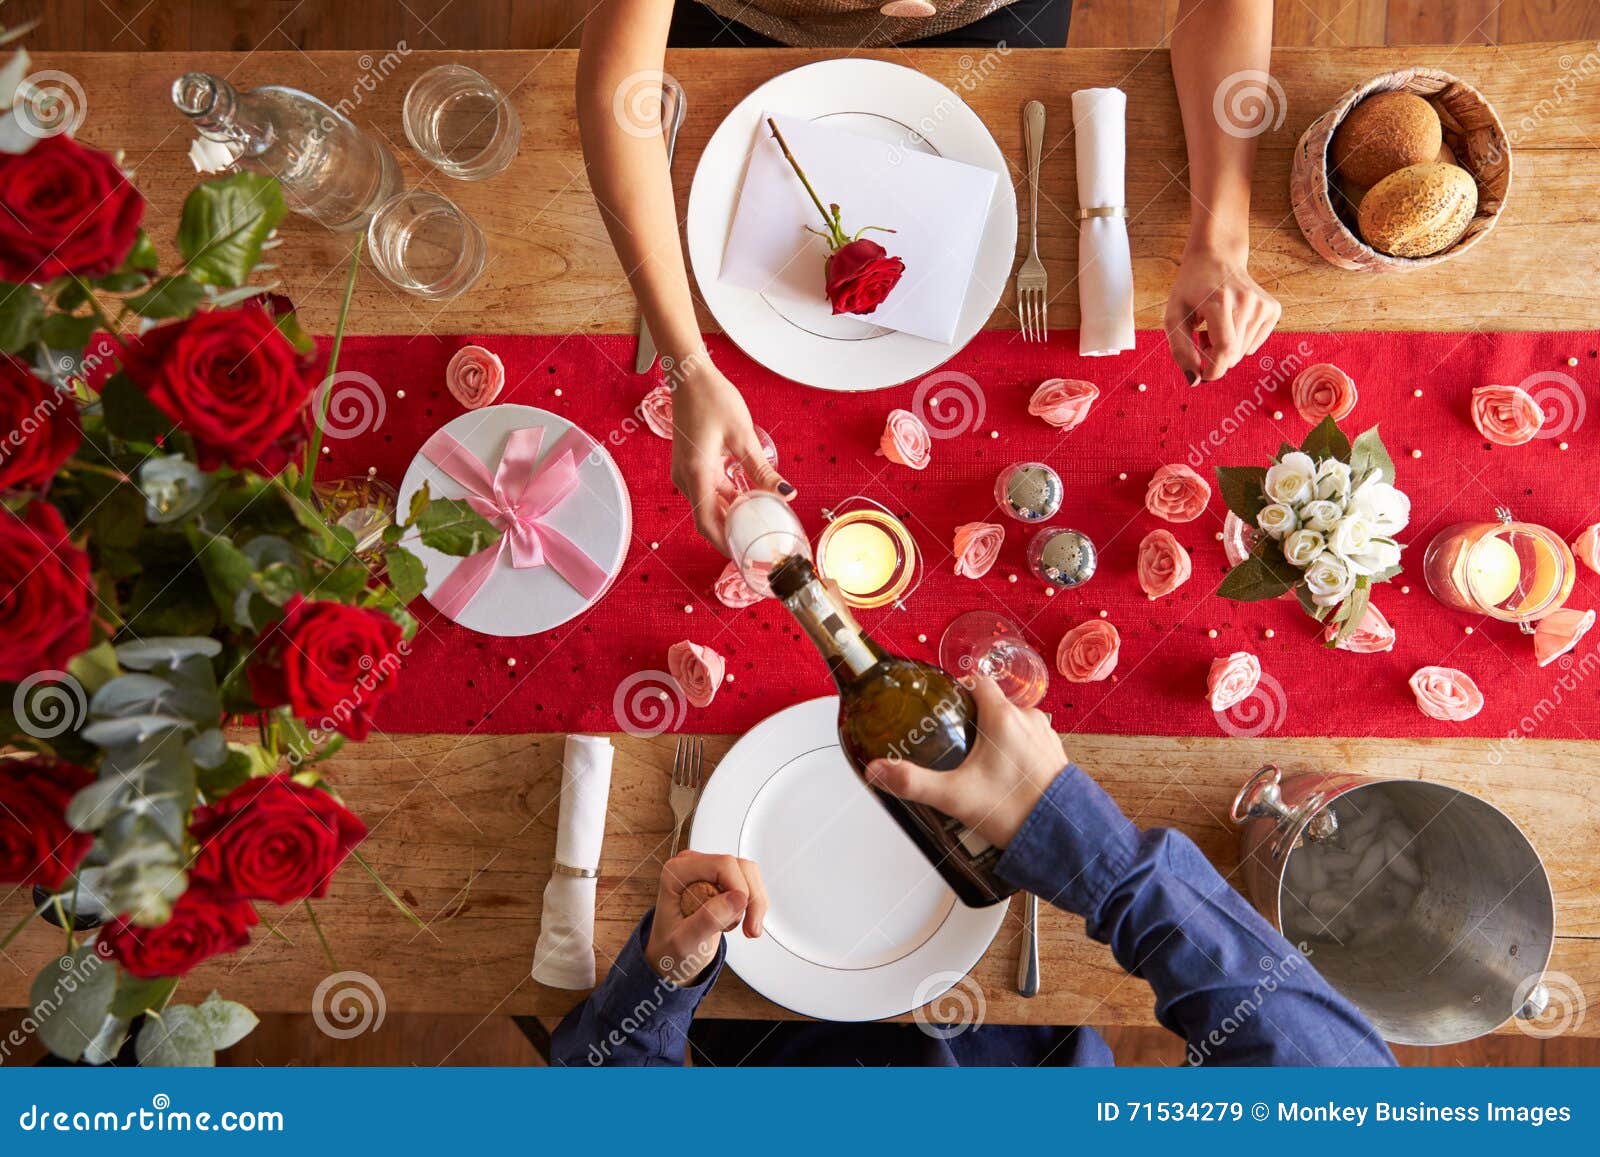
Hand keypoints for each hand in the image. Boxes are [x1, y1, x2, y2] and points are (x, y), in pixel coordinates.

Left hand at [644, 850, 767, 984]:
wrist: (671, 953)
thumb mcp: (684, 942)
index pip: (721, 865)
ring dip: (754, 903)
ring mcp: (708, 871)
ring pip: (749, 873)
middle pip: (738, 867)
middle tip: (748, 928)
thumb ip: (708, 919)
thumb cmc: (670, 947)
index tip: (738, 915)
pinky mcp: (722, 879)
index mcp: (677, 872)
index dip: (738, 888)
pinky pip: (749, 882)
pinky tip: (742, 922)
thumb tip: (738, 898)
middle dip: (750, 899)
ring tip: (743, 927)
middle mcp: (693, 866)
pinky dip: (753, 904)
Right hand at [670, 362, 793, 553]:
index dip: (725, 545)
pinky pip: (709, 491)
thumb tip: (786, 494)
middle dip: (732, 534)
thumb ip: (762, 470)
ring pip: (710, 505)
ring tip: (759, 525)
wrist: (690, 376)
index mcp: (696, 475)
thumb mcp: (742, 436)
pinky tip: (750, 500)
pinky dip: (728, 499)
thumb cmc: (712, 399)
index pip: (707, 524)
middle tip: (759, 546)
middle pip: (708, 519)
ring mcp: (687, 472)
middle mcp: (686, 478)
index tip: (745, 557)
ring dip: (732, 516)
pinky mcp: (692, 465)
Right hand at [864, 676, 1067, 848]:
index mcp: (1002, 717)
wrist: (1062, 836)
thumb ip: (913, 783)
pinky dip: (1015, 751)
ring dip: (995, 737)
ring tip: (977, 764)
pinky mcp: (1055, 754)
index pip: (977, 682)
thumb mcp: (954, 796)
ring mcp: (1045, 735)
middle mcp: (1027, 718)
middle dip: (972, 721)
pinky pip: (1029, 741)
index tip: (943, 708)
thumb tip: (876, 771)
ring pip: (1012, 723)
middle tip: (954, 745)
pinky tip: (1003, 775)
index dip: (958, 690)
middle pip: (993, 704)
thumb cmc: (1013, 811)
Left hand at [1163, 244, 1280, 383]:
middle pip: (1234, 354)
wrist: (1216, 258)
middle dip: (1215, 357)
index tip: (1204, 376)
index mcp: (1219, 301)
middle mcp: (1245, 301)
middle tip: (1203, 338)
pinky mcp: (1272, 309)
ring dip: (1227, 350)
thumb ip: (1180, 350)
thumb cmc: (1191, 289)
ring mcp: (1262, 304)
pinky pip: (1255, 344)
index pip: (1224, 349)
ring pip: (1244, 352)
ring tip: (1216, 327)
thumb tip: (1194, 381)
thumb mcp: (1174, 316)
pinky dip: (1241, 343)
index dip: (1214, 369)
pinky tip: (1231, 323)